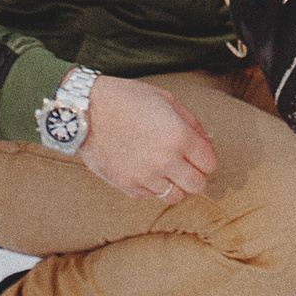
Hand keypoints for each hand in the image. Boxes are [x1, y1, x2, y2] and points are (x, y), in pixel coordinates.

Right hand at [80, 77, 217, 206]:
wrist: (85, 109)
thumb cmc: (127, 98)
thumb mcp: (165, 99)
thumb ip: (191, 122)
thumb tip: (208, 140)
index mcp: (178, 136)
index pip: (210, 163)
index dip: (206, 157)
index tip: (197, 152)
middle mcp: (165, 160)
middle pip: (197, 185)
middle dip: (195, 175)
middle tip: (184, 164)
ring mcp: (144, 176)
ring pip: (175, 196)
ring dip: (173, 184)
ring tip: (164, 169)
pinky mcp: (126, 185)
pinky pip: (149, 196)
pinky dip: (150, 186)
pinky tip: (143, 169)